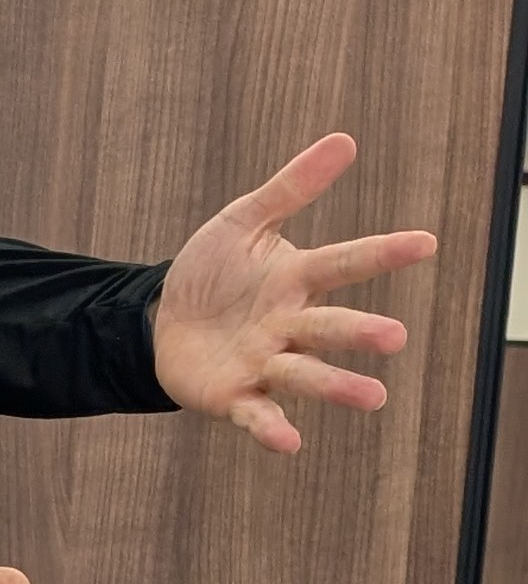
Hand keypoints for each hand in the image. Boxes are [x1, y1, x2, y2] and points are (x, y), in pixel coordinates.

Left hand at [151, 134, 429, 453]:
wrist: (158, 321)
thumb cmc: (210, 274)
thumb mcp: (242, 223)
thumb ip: (291, 188)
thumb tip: (344, 140)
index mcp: (296, 280)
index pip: (345, 263)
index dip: (382, 253)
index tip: (425, 242)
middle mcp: (289, 325)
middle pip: (330, 327)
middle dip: (359, 332)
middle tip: (394, 337)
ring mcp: (265, 362)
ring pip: (306, 374)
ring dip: (336, 386)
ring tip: (374, 397)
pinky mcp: (234, 395)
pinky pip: (257, 414)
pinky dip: (272, 428)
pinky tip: (289, 443)